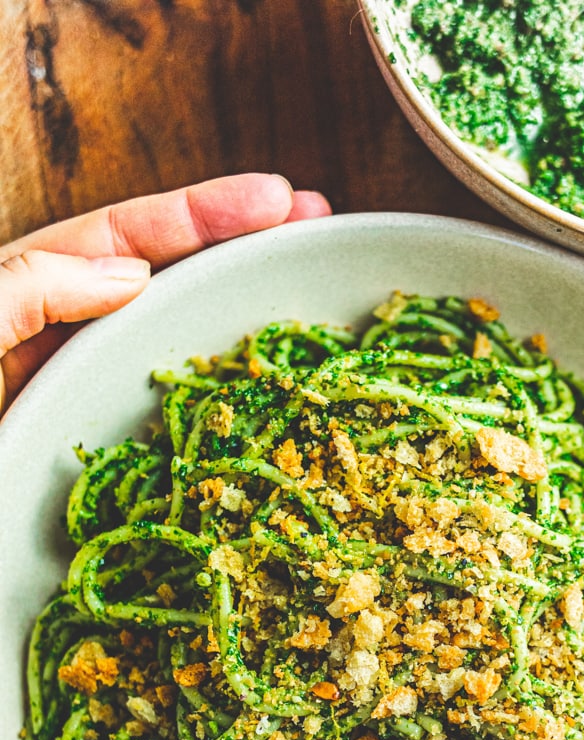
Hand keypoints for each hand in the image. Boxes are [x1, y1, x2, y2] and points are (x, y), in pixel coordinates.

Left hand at [0, 174, 329, 411]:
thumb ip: (31, 285)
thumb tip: (130, 275)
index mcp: (29, 292)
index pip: (126, 236)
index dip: (204, 213)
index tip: (279, 197)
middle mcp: (67, 340)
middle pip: (166, 281)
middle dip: (240, 250)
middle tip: (316, 226)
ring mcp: (85, 399)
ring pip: (173, 350)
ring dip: (239, 325)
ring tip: (307, 299)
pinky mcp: (98, 460)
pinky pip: (165, 428)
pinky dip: (214, 414)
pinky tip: (258, 407)